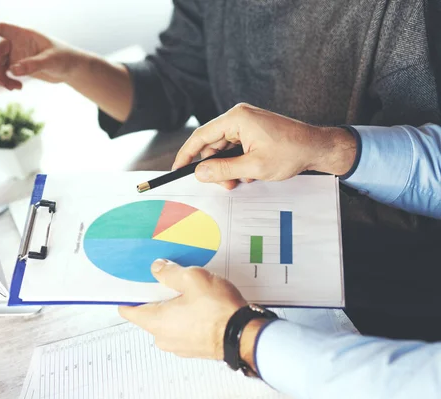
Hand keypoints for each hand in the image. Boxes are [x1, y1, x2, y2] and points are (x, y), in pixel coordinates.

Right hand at [0, 23, 86, 89]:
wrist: (70, 69)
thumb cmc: (64, 58)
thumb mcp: (50, 61)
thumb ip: (32, 64)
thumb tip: (13, 70)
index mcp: (23, 34)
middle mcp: (16, 43)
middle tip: (4, 82)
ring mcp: (15, 55)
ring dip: (0, 77)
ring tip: (14, 88)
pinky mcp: (17, 66)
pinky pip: (3, 73)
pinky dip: (6, 81)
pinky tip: (16, 88)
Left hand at [119, 259, 245, 359]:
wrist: (244, 335)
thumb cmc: (218, 310)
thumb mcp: (192, 278)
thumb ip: (169, 272)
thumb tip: (158, 268)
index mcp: (156, 322)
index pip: (128, 310)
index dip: (130, 293)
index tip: (135, 282)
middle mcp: (163, 337)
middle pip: (148, 313)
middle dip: (157, 296)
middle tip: (170, 280)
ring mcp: (178, 345)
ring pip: (167, 320)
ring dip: (174, 305)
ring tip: (190, 291)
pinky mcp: (193, 347)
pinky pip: (182, 328)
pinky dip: (186, 316)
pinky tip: (200, 304)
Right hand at [173, 103, 356, 188]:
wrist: (317, 148)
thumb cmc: (291, 153)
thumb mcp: (253, 167)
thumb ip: (223, 170)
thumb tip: (199, 173)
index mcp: (236, 119)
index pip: (201, 136)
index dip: (187, 154)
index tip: (177, 169)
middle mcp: (239, 117)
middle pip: (212, 145)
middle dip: (215, 167)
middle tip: (224, 184)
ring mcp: (246, 124)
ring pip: (223, 149)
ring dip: (227, 168)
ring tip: (241, 180)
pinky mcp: (253, 132)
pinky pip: (235, 149)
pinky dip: (237, 163)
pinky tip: (249, 173)